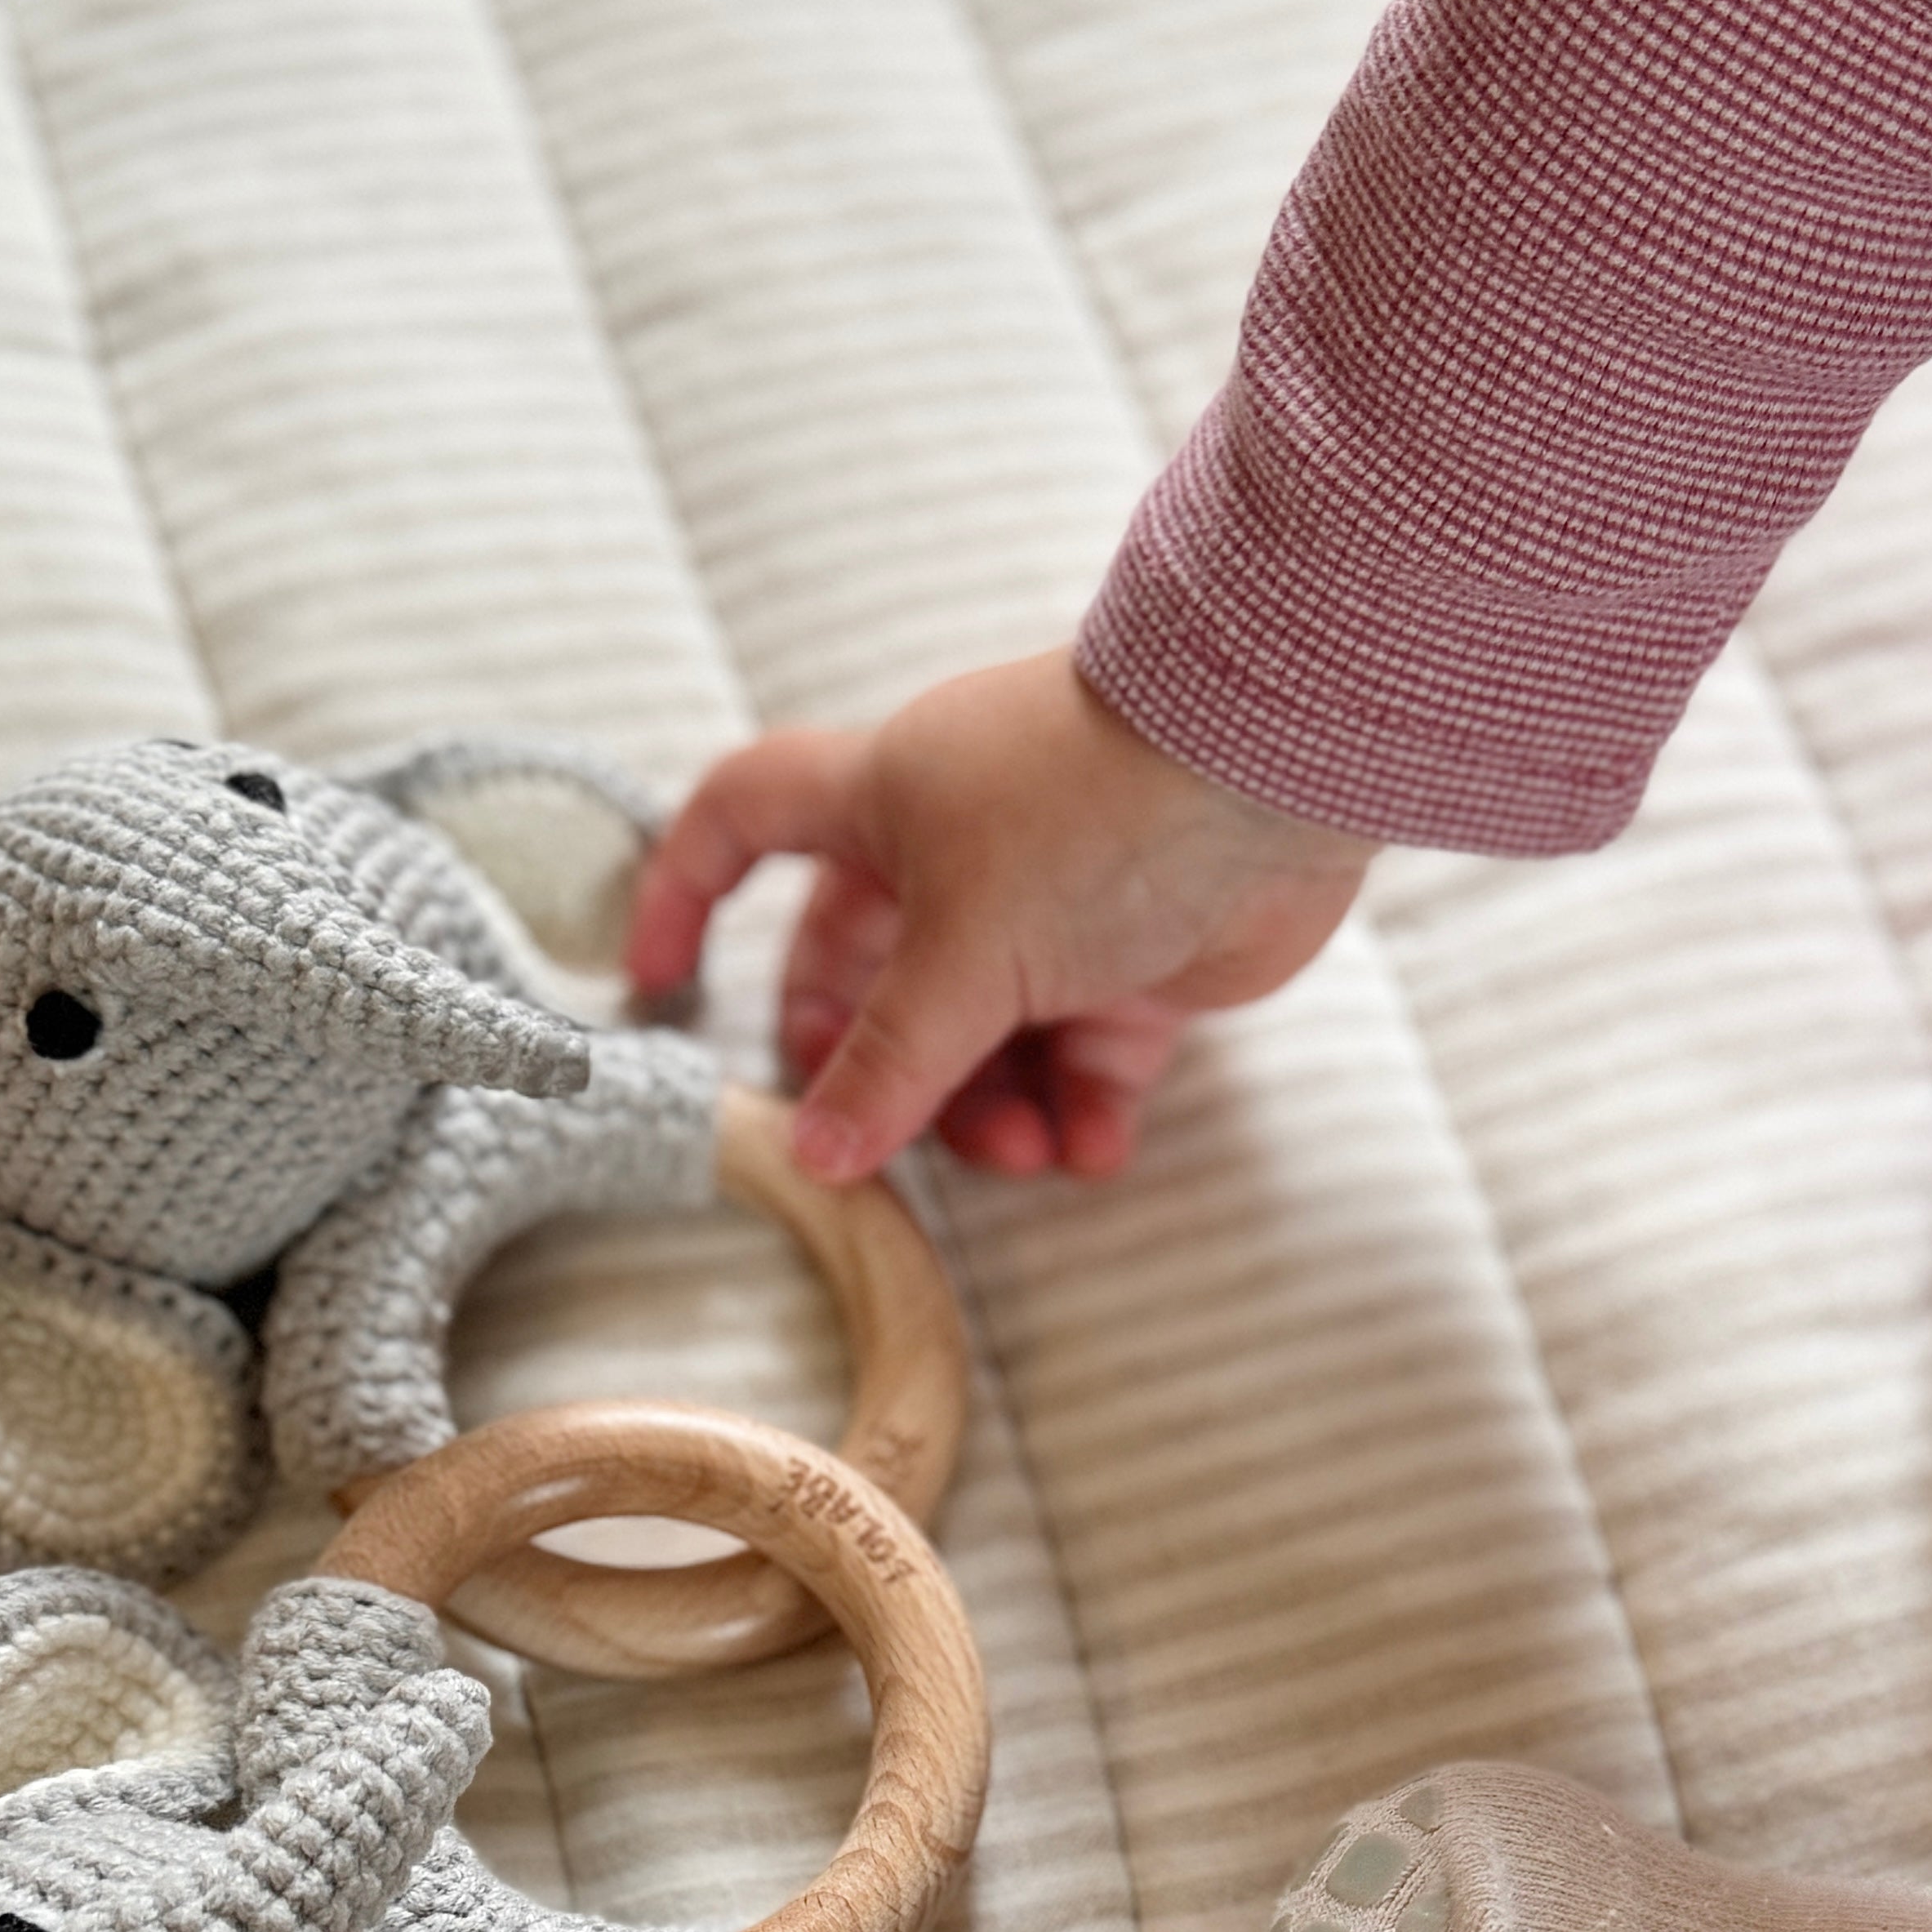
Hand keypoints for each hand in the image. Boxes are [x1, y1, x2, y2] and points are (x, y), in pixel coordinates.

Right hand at [630, 652, 1372, 1181]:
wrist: (1275, 776)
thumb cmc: (1093, 814)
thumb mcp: (964, 950)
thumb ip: (890, 1063)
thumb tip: (817, 1153)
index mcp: (881, 802)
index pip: (743, 821)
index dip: (685, 890)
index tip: (657, 983)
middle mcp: (956, 852)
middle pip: (870, 978)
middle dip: (878, 1071)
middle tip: (889, 1137)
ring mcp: (1052, 911)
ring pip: (980, 1037)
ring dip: (990, 1111)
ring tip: (1025, 1154)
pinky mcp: (1140, 964)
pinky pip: (1083, 1061)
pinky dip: (1080, 1111)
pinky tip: (1091, 1150)